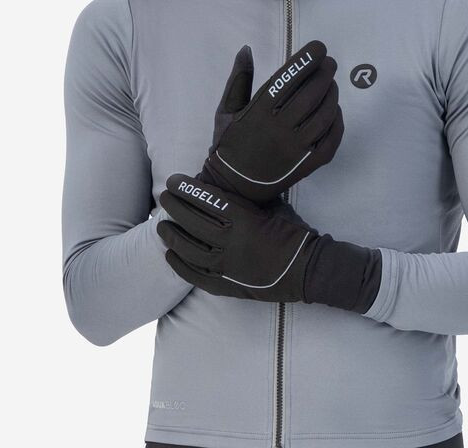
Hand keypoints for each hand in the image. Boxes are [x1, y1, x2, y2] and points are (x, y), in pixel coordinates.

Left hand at [157, 173, 318, 302]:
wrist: (306, 268)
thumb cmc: (292, 232)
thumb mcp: (271, 208)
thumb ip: (245, 201)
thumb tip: (220, 189)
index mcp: (244, 219)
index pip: (207, 200)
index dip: (187, 189)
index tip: (173, 181)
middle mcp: (232, 242)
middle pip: (194, 222)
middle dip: (175, 207)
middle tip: (163, 197)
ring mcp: (228, 266)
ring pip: (190, 249)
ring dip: (172, 235)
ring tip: (161, 224)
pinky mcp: (228, 285)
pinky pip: (197, 276)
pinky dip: (180, 266)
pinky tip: (169, 255)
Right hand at [198, 39, 343, 203]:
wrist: (234, 187)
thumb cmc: (229, 144)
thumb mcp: (226, 110)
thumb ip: (238, 79)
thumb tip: (247, 49)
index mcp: (257, 113)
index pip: (287, 79)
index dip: (306, 60)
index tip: (318, 48)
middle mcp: (278, 130)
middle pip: (311, 94)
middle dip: (325, 73)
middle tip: (329, 63)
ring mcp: (296, 149)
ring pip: (324, 115)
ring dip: (333, 94)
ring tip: (332, 83)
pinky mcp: (308, 165)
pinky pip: (331, 139)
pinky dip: (337, 121)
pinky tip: (335, 109)